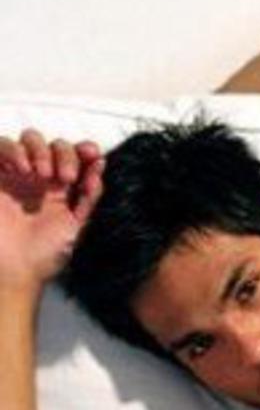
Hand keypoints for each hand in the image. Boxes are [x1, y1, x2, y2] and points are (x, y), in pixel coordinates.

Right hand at [0, 129, 104, 288]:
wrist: (16, 270)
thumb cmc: (44, 254)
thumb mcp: (75, 226)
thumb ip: (88, 197)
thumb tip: (100, 166)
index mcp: (61, 190)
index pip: (76, 159)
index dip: (85, 151)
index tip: (93, 154)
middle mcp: (40, 180)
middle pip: (56, 145)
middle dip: (65, 154)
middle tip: (66, 177)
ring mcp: (17, 175)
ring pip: (31, 139)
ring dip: (42, 149)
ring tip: (44, 174)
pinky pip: (2, 146)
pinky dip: (14, 150)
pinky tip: (23, 168)